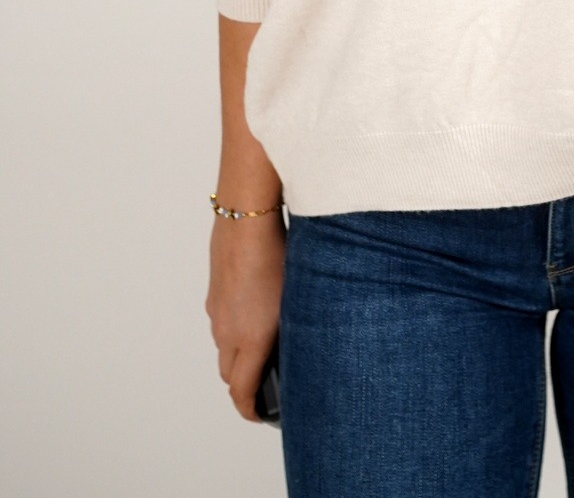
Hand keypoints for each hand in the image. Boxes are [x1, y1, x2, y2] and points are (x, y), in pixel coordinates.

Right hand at [205, 211, 286, 421]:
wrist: (246, 216)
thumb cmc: (277, 252)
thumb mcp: (296, 295)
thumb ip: (293, 328)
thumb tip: (300, 342)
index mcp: (250, 339)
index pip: (241, 391)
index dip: (249, 410)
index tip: (261, 414)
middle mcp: (227, 330)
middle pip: (230, 373)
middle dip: (246, 383)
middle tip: (269, 378)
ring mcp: (217, 311)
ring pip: (224, 346)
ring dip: (240, 352)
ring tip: (266, 339)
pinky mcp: (214, 293)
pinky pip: (221, 320)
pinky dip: (234, 325)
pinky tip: (255, 306)